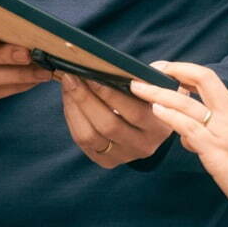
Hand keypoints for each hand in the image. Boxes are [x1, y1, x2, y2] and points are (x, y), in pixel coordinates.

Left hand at [57, 73, 172, 168]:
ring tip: (68, 84)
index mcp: (159, 127)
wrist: (153, 126)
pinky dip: (72, 117)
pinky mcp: (106, 161)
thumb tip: (121, 65)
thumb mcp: (158, 86)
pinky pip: (82, 141)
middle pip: (108, 125)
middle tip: (73, 75)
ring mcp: (124, 156)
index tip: (94, 74)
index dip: (112, 94)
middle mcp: (143, 145)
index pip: (135, 113)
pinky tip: (69, 98)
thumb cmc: (151, 97)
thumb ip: (149, 75)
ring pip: (90, 136)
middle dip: (86, 98)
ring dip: (75, 107)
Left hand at [130, 62, 227, 217]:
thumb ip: (212, 133)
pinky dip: (171, 117)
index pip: (208, 78)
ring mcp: (223, 132)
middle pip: (199, 82)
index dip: (184, 69)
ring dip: (159, 94)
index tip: (164, 67)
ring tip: (138, 88)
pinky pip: (190, 128)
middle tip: (144, 73)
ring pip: (188, 104)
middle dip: (169, 74)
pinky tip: (156, 110)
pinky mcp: (216, 152)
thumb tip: (186, 135)